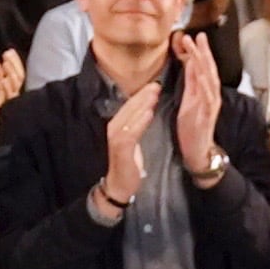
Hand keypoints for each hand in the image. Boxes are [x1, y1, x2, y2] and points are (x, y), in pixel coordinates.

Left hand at [0, 50, 24, 134]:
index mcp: (11, 89)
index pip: (17, 73)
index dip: (14, 62)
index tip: (9, 51)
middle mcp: (13, 95)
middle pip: (18, 78)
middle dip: (13, 65)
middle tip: (7, 54)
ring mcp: (10, 102)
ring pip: (15, 87)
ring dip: (11, 74)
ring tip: (5, 63)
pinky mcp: (5, 110)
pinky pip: (8, 99)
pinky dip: (5, 88)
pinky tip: (2, 80)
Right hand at [101, 81, 157, 207]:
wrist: (120, 184)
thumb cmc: (129, 161)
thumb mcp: (133, 140)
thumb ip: (137, 125)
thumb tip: (146, 109)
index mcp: (118, 124)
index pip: (130, 106)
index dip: (141, 95)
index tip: (154, 84)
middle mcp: (114, 128)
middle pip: (129, 107)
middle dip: (142, 95)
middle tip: (156, 84)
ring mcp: (116, 138)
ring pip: (129, 116)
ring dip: (141, 105)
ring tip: (154, 94)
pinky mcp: (121, 148)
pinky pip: (131, 132)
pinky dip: (140, 122)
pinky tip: (149, 113)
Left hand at [173, 33, 223, 173]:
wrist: (198, 150)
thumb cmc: (192, 126)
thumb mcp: (188, 99)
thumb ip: (191, 82)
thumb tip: (189, 63)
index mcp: (203, 91)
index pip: (202, 68)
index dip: (199, 51)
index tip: (194, 36)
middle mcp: (210, 96)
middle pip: (209, 70)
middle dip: (203, 52)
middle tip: (198, 35)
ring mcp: (210, 105)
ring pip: (210, 80)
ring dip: (203, 63)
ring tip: (197, 48)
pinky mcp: (208, 116)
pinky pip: (208, 99)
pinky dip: (206, 86)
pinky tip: (203, 75)